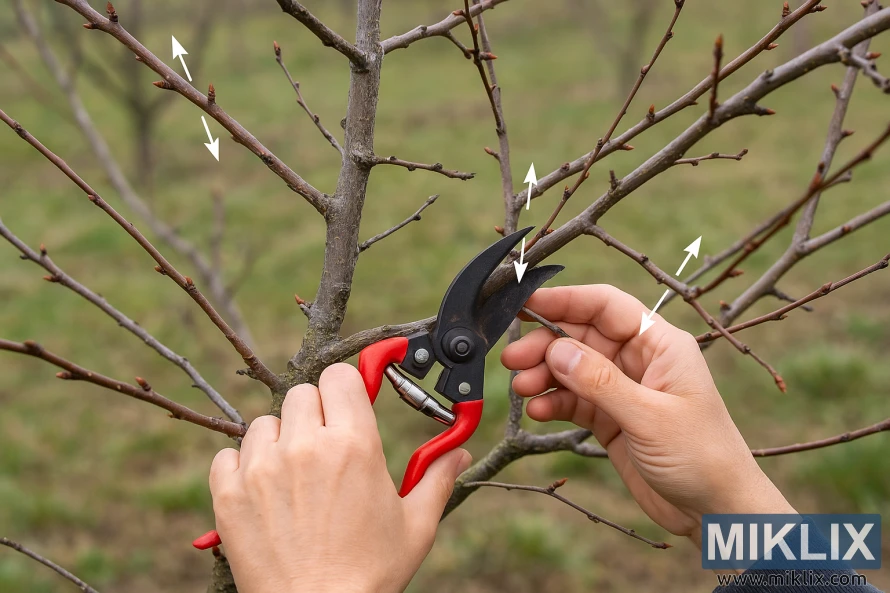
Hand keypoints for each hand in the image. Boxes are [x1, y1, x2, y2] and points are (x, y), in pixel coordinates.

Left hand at [209, 363, 471, 592]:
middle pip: (303, 394)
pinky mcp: (230, 493)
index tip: (350, 402)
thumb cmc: (370, 574)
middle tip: (326, 447)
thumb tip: (460, 453)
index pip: (342, 376)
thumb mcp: (416, 525)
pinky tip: (264, 491)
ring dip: (279, 440)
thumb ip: (437, 478)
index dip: (347, 388)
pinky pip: (228, 455)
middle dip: (316, 414)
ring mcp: (262, 468)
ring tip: (295, 476)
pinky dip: (242, 467)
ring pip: (265, 423)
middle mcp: (306, 446)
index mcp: (354, 444)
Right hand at [502, 285, 794, 544]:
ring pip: (573, 367)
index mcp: (660, 345)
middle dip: (546, 343)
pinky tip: (539, 410)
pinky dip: (554, 402)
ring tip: (522, 387)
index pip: (607, 306)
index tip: (527, 302)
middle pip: (583, 335)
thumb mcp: (649, 417)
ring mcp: (624, 389)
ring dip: (545, 374)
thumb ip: (600, 382)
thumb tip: (556, 349)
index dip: (566, 299)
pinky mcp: (612, 419)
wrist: (717, 511)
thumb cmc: (702, 457)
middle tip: (514, 358)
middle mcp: (640, 360)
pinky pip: (574, 400)